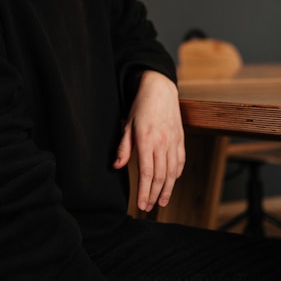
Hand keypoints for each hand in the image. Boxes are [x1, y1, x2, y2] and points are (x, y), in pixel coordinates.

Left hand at [113, 70, 185, 211]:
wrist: (160, 89)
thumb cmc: (141, 106)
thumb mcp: (127, 124)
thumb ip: (124, 147)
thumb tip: (116, 166)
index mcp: (147, 139)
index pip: (146, 172)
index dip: (144, 191)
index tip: (141, 204)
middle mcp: (162, 142)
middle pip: (160, 176)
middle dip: (154, 194)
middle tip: (149, 207)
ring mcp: (174, 141)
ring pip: (172, 172)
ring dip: (167, 189)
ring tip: (161, 201)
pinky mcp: (181, 138)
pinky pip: (180, 161)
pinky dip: (177, 174)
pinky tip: (171, 182)